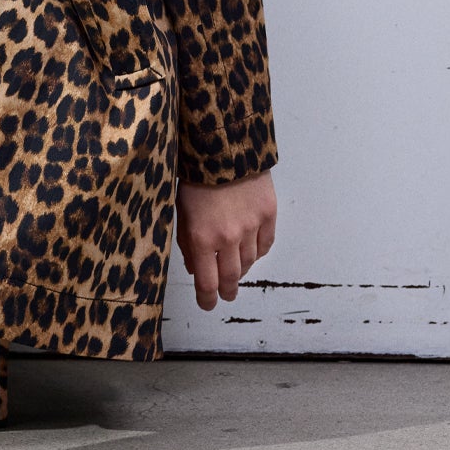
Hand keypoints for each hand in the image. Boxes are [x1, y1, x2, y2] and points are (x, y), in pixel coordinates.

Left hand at [175, 168, 276, 310]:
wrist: (222, 145)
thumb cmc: (194, 174)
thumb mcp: (181, 209)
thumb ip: (188, 242)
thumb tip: (195, 268)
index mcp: (202, 238)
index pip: (208, 283)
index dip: (208, 299)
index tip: (208, 304)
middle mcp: (229, 238)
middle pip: (232, 278)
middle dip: (226, 290)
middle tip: (225, 295)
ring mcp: (251, 227)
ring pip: (250, 263)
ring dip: (241, 269)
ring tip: (235, 269)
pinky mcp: (268, 215)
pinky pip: (265, 245)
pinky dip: (257, 252)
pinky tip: (250, 251)